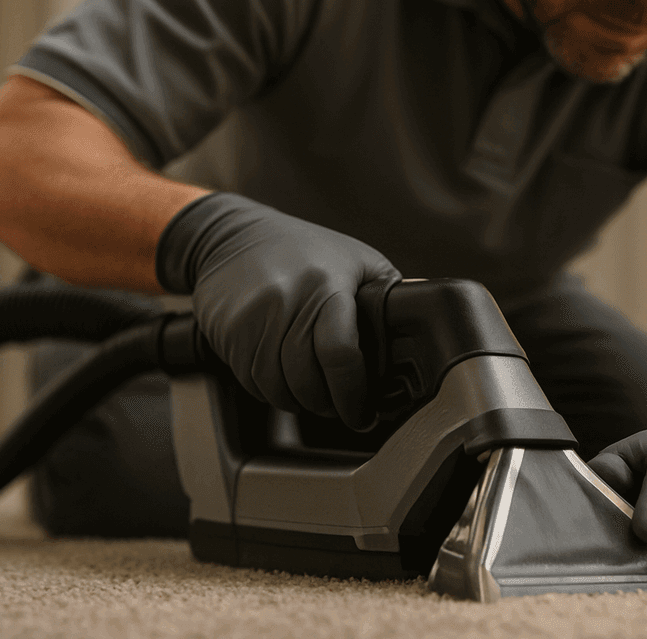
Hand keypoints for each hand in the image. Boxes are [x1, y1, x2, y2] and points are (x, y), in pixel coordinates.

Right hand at [156, 192, 399, 427]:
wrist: (233, 235)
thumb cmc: (302, 249)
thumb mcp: (355, 259)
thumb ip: (386, 294)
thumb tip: (418, 331)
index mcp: (326, 284)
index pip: (341, 354)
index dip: (354, 394)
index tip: (363, 412)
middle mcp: (287, 301)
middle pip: (308, 381)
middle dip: (329, 405)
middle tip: (341, 408)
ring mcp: (253, 319)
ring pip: (279, 389)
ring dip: (300, 403)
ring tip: (314, 395)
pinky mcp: (229, 333)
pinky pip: (253, 382)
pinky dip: (272, 391)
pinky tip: (285, 378)